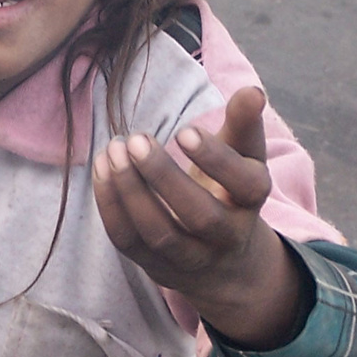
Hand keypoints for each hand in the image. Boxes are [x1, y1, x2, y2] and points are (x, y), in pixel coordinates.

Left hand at [92, 86, 305, 348]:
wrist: (225, 261)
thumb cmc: (230, 189)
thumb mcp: (244, 156)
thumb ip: (243, 123)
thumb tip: (253, 91)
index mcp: (252, 200)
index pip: (244, 184)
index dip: (216, 159)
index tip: (184, 131)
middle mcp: (226, 236)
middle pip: (200, 215)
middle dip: (164, 177)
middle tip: (136, 140)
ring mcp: (190, 257)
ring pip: (159, 234)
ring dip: (131, 191)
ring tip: (114, 150)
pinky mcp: (155, 266)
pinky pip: (129, 241)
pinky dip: (111, 206)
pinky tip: (102, 168)